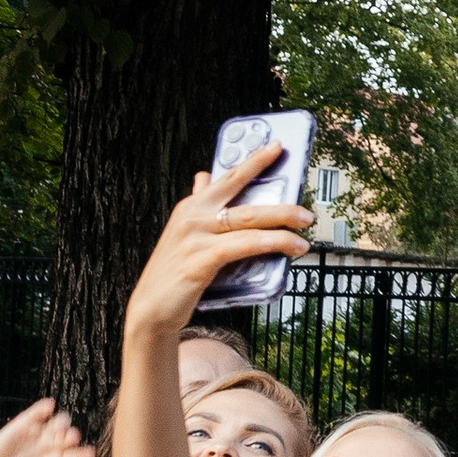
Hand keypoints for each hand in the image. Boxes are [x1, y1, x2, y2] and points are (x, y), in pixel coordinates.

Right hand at [0, 399, 94, 456]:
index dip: (82, 456)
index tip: (88, 454)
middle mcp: (55, 446)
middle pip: (69, 438)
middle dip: (71, 437)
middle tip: (72, 438)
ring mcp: (42, 432)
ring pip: (57, 424)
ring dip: (61, 422)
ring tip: (59, 426)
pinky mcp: (28, 422)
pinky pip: (38, 413)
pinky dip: (42, 409)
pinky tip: (48, 407)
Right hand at [124, 153, 313, 345]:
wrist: (151, 308)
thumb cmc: (173, 272)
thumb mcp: (183, 232)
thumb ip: (198, 203)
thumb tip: (204, 176)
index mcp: (191, 207)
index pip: (228, 178)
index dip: (255, 161)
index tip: (277, 147)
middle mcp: (192, 217)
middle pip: (245, 201)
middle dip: (281, 203)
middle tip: (306, 210)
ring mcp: (195, 238)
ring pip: (249, 222)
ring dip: (282, 225)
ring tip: (304, 231)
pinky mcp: (200, 261)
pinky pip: (243, 246)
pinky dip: (270, 243)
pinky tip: (289, 246)